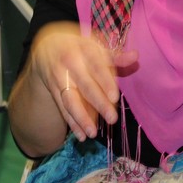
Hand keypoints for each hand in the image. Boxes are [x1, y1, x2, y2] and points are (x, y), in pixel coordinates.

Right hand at [27, 23, 137, 141]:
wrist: (47, 47)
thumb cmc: (80, 49)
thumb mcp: (95, 48)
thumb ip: (115, 56)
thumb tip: (135, 56)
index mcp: (84, 50)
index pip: (97, 67)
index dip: (105, 82)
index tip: (115, 97)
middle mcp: (70, 64)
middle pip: (85, 86)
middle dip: (98, 103)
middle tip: (112, 119)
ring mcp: (59, 78)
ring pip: (70, 100)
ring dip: (81, 118)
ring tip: (93, 134)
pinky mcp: (54, 91)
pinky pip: (63, 109)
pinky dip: (71, 123)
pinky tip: (81, 136)